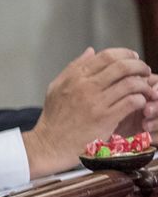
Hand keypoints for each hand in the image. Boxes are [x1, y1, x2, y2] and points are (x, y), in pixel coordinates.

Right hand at [22, 48, 157, 175]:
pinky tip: (140, 103)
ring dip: (143, 84)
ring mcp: (96, 103)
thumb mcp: (56, 88)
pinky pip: (132, 102)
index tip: (133, 58)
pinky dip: (141, 100)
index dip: (125, 54)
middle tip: (145, 71)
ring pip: (130, 83)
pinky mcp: (106, 119)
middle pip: (122, 66)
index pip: (106, 56)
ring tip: (146, 89)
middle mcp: (85, 87)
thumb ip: (73, 68)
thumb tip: (90, 51)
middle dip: (139, 66)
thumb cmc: (54, 119)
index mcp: (75, 77)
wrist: (50, 145)